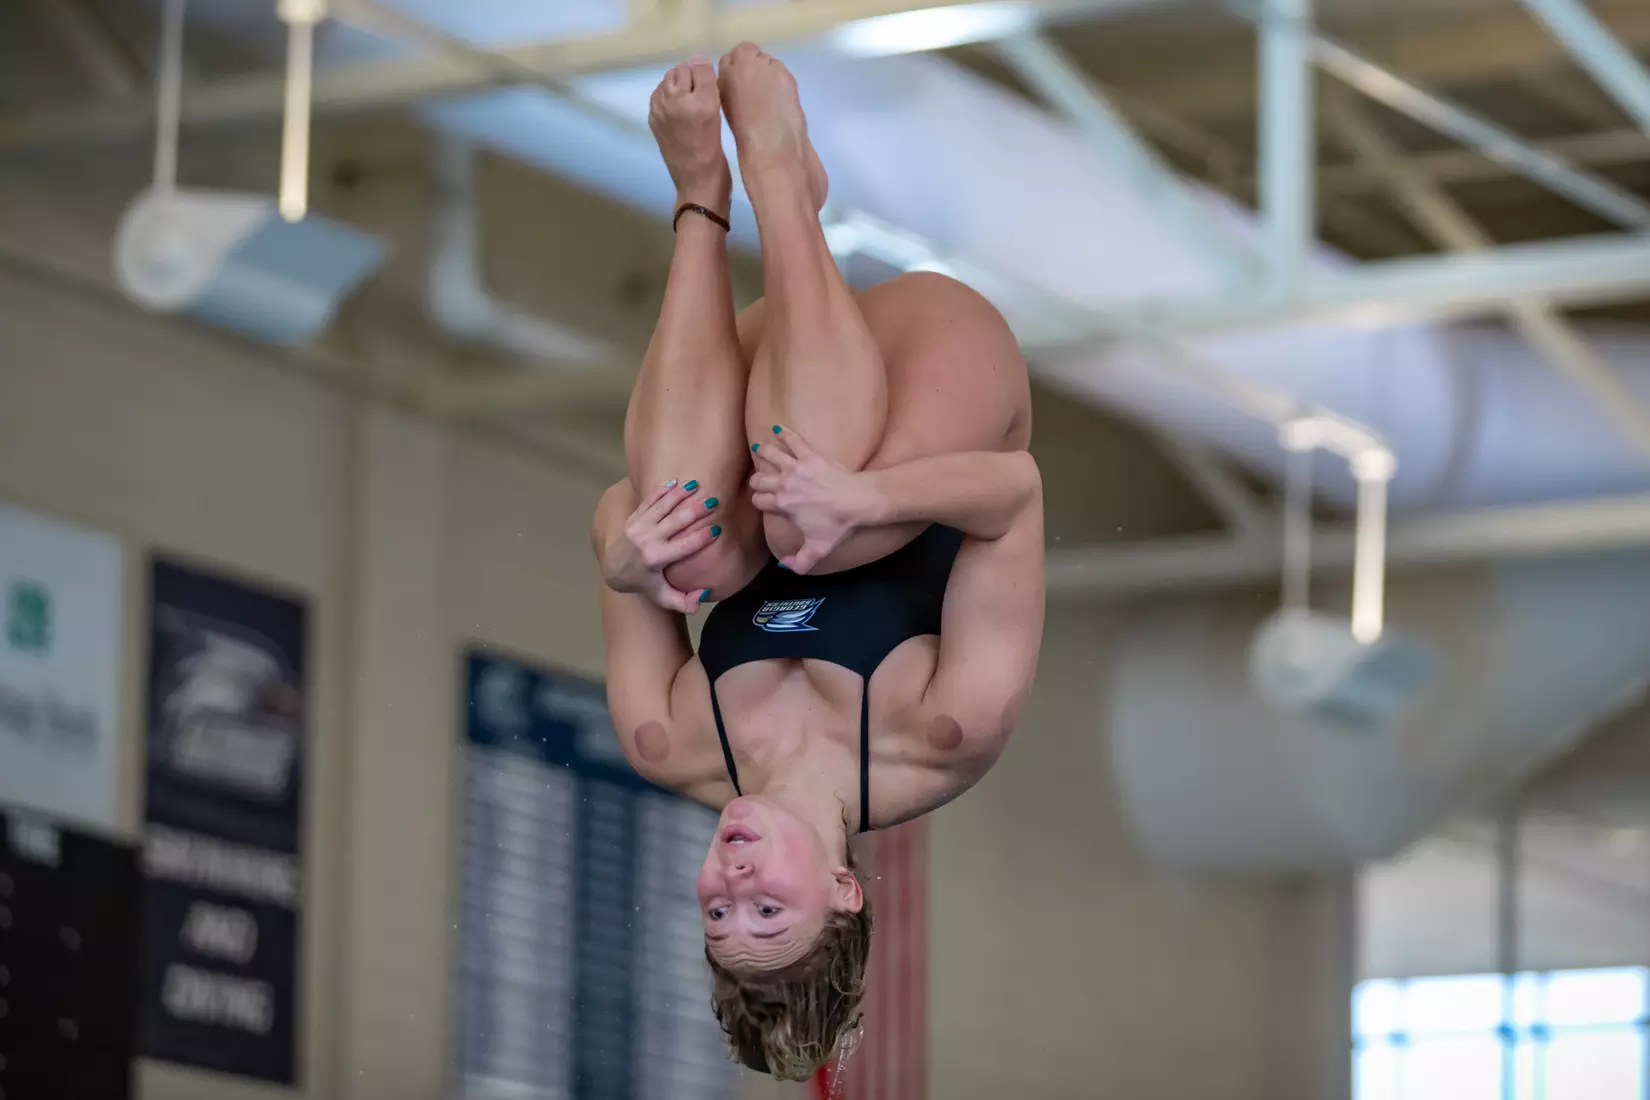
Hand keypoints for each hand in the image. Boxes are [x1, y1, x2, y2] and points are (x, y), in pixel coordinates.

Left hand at [601, 479, 721, 612]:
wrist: (614, 567)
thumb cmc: (644, 582)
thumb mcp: (662, 597)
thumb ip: (684, 602)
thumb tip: (704, 594)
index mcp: (655, 559)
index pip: (682, 546)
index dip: (700, 538)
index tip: (717, 529)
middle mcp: (647, 539)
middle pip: (674, 522)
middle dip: (694, 511)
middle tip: (713, 502)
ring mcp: (639, 525)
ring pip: (662, 506)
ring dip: (680, 495)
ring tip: (697, 485)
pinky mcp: (635, 516)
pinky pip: (650, 500)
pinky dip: (663, 490)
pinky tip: (677, 482)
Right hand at [749, 428, 872, 573]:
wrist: (858, 502)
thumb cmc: (838, 525)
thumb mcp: (818, 549)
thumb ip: (799, 563)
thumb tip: (783, 565)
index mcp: (783, 504)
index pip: (759, 501)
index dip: (758, 502)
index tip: (761, 501)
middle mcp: (784, 484)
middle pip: (759, 478)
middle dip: (757, 480)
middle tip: (759, 480)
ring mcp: (796, 467)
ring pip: (770, 455)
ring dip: (763, 452)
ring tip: (759, 448)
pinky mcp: (810, 455)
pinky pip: (794, 441)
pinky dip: (785, 434)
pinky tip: (779, 429)